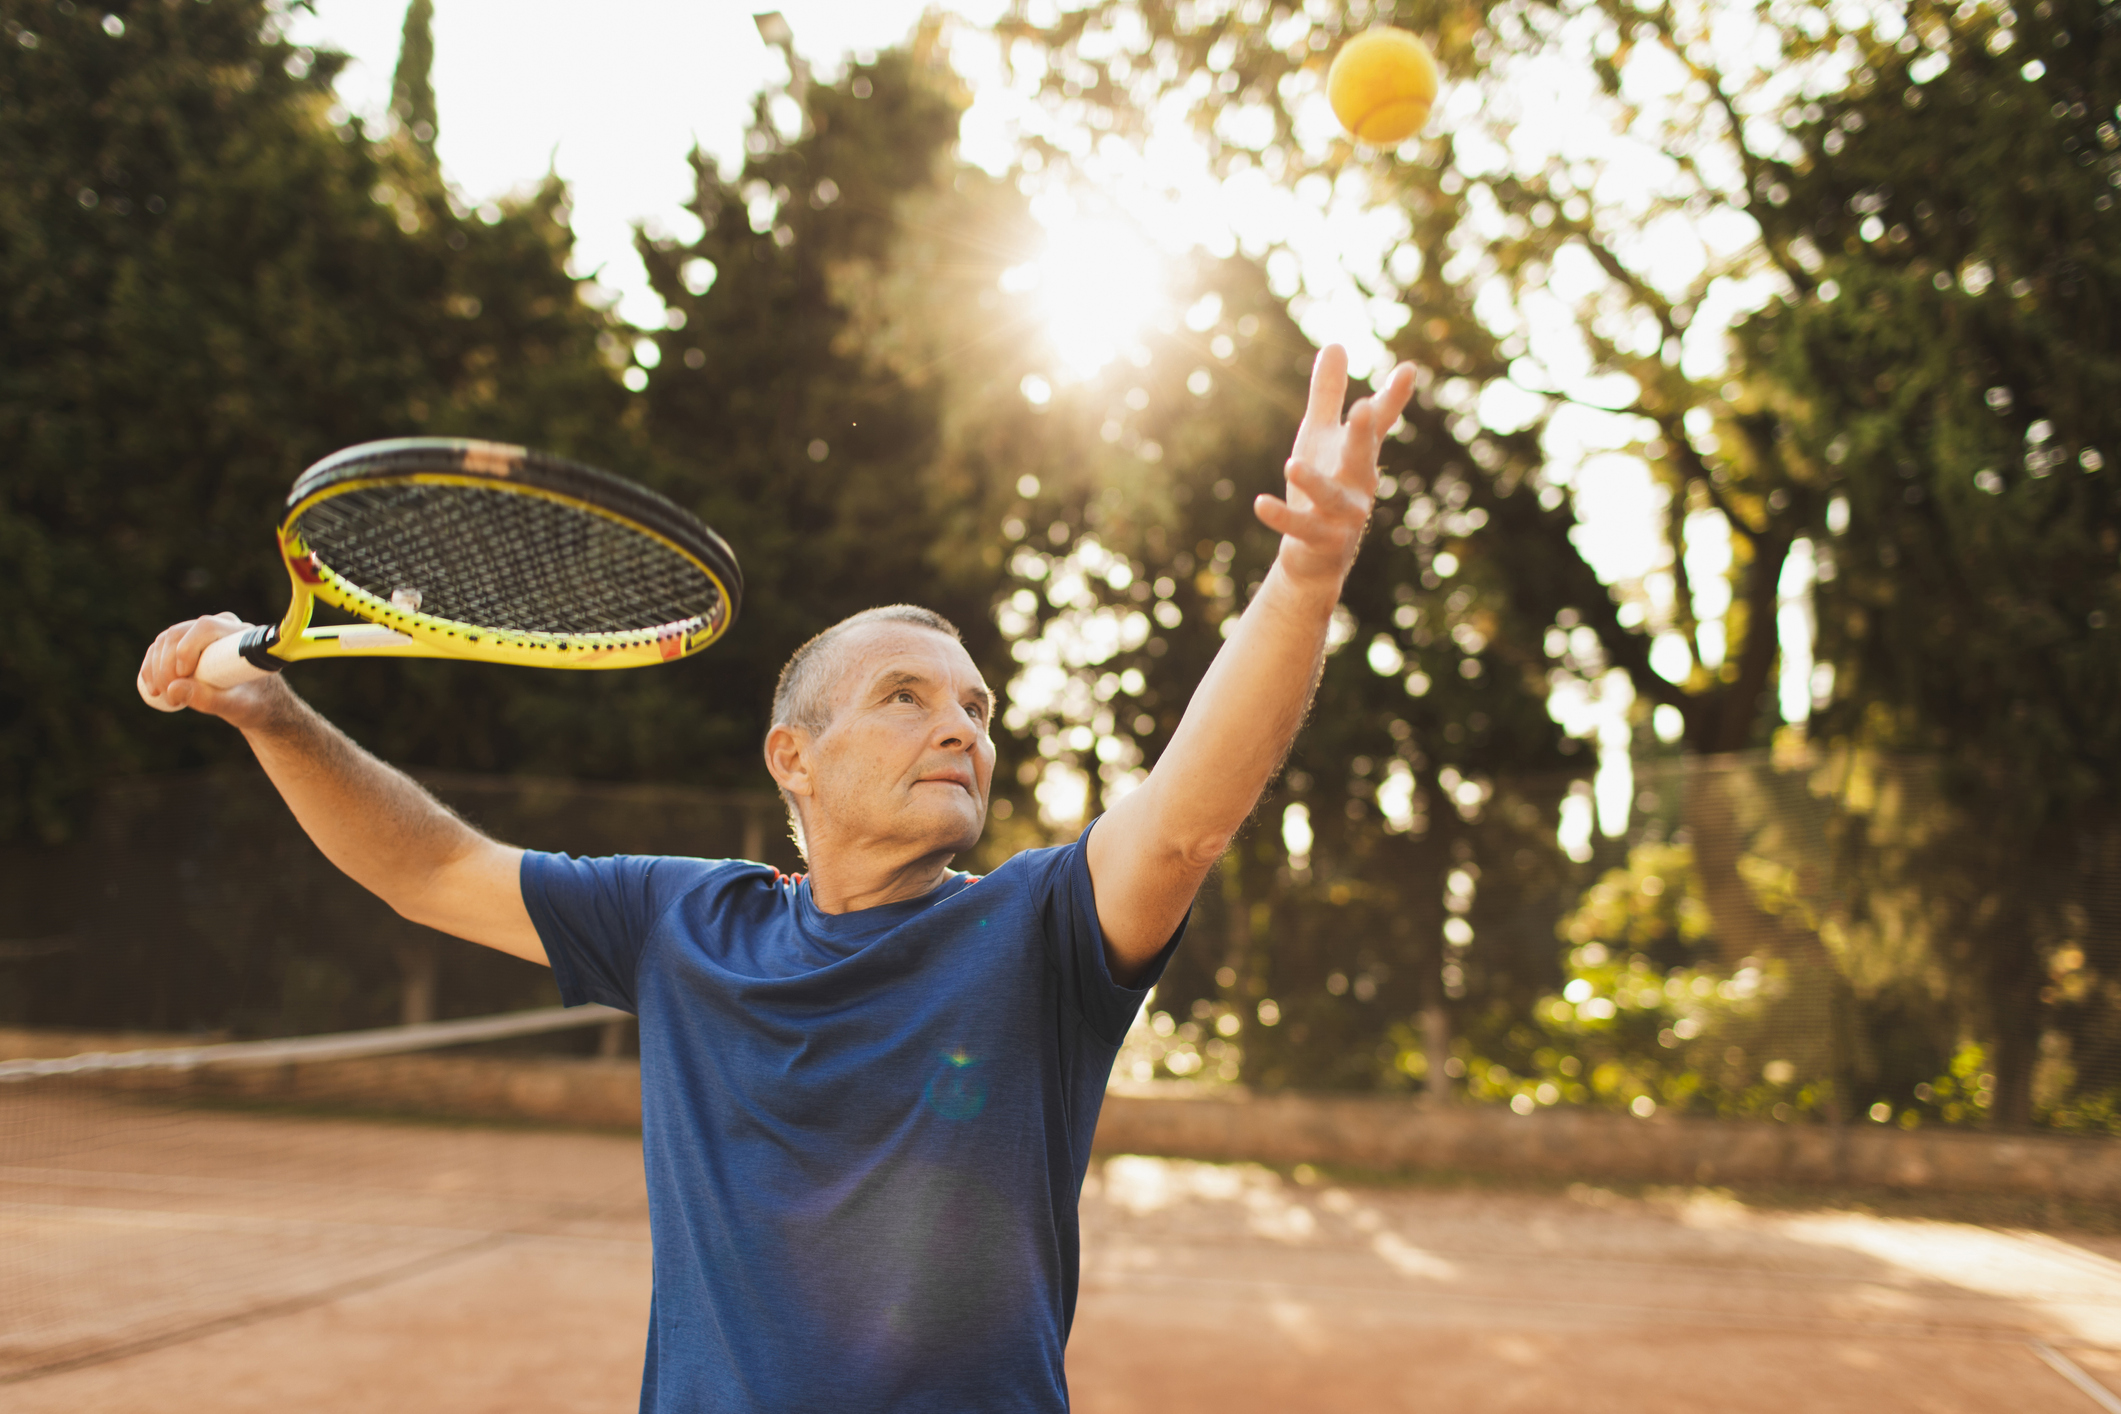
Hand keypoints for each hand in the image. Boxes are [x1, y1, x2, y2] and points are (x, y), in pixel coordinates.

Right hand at [138, 614, 283, 726]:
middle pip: (179, 633)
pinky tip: (152, 688)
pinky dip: (151, 667)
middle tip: (170, 696)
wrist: (258, 704)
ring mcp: (201, 633)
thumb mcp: (237, 707)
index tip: (183, 676)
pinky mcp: (187, 644)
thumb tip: (172, 688)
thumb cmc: (256, 704)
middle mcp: (220, 627)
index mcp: (240, 636)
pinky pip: (160, 648)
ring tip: (167, 697)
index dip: (187, 648)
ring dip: (156, 668)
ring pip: (165, 640)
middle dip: (166, 665)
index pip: (206, 627)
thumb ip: (210, 699)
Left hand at [1254, 345, 1416, 593]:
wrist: (1313, 554)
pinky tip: (1260, 503)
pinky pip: (1301, 528)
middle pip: (1363, 456)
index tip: (1407, 369)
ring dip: (1313, 482)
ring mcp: (1342, 517)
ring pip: (1331, 498)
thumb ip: (1328, 394)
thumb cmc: (1321, 486)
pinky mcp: (1321, 542)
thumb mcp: (1320, 435)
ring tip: (1292, 465)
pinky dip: (1282, 517)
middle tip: (1364, 406)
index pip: (1378, 422)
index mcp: (1358, 455)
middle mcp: (1358, 484)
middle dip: (1364, 433)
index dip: (1392, 397)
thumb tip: (1336, 343)